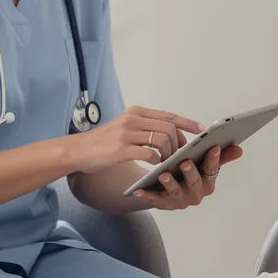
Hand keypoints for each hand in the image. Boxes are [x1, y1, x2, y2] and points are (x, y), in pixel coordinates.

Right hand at [72, 105, 201, 173]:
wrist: (78, 151)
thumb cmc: (103, 142)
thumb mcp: (124, 127)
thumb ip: (144, 126)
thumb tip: (169, 134)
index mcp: (135, 112)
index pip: (168, 115)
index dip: (186, 123)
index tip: (200, 130)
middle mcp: (132, 119)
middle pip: (168, 128)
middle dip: (178, 143)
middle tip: (177, 155)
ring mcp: (127, 133)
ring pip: (162, 140)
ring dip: (168, 153)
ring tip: (165, 161)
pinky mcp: (122, 148)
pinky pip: (149, 154)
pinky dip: (156, 161)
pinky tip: (154, 165)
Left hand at [133, 145, 243, 209]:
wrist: (169, 191)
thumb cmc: (188, 174)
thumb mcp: (204, 165)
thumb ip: (220, 157)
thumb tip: (239, 148)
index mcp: (207, 182)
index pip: (212, 170)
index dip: (214, 159)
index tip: (214, 147)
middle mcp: (195, 193)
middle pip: (194, 182)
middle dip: (191, 173)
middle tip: (186, 162)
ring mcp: (179, 200)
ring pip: (175, 192)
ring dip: (170, 184)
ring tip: (163, 174)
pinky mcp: (163, 203)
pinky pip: (155, 199)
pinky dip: (147, 195)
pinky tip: (138, 190)